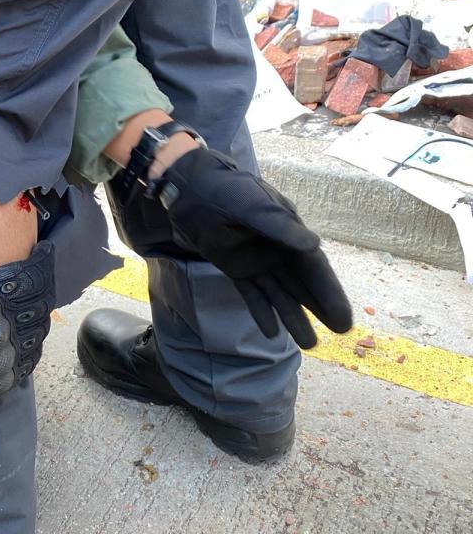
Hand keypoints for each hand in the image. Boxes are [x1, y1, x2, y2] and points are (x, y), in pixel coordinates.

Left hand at [157, 147, 351, 347]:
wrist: (192, 189)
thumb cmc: (227, 191)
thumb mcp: (253, 206)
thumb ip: (279, 226)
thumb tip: (314, 245)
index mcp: (289, 232)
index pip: (314, 268)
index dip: (330, 292)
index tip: (343, 318)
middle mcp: (278, 249)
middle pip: (303, 284)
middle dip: (320, 307)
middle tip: (341, 333)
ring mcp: (258, 261)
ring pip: (280, 294)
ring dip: (293, 317)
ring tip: (309, 344)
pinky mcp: (236, 268)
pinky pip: (252, 295)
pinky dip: (262, 313)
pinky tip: (272, 333)